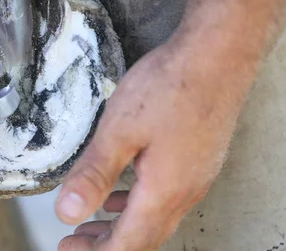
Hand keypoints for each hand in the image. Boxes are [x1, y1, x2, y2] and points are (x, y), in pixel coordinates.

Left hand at [55, 36, 249, 250]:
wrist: (219, 55)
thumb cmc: (168, 88)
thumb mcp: (120, 129)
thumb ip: (94, 173)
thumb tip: (67, 213)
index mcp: (164, 192)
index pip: (128, 244)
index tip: (67, 247)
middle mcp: (185, 193)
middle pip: (144, 237)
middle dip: (107, 245)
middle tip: (74, 242)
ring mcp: (196, 177)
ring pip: (156, 219)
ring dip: (123, 227)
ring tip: (93, 225)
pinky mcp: (199, 160)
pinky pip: (167, 199)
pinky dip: (138, 206)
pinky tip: (124, 192)